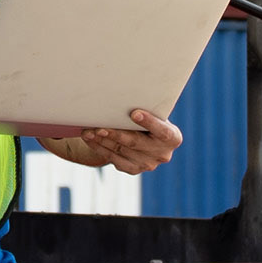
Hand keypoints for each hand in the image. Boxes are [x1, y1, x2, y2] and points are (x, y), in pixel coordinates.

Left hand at [44, 108, 180, 174]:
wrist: (148, 136)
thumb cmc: (150, 116)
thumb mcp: (155, 112)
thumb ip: (147, 108)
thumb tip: (123, 93)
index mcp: (172, 138)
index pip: (162, 131)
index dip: (149, 123)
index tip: (134, 113)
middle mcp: (162, 154)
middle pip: (136, 143)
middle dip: (116, 134)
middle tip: (100, 127)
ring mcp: (147, 164)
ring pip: (121, 151)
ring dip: (102, 141)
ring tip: (88, 131)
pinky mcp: (133, 169)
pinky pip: (113, 159)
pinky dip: (100, 148)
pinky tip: (90, 139)